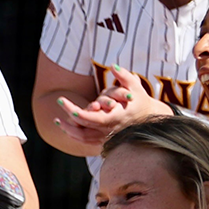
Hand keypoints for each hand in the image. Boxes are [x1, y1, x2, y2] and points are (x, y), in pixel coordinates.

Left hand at [52, 65, 170, 146]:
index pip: (94, 119)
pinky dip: (76, 135)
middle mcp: (111, 131)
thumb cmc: (141, 101)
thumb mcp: (136, 87)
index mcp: (118, 118)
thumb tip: (112, 66)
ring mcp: (108, 138)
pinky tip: (67, 127)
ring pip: (84, 138)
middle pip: (84, 130)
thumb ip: (124, 76)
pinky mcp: (106, 141)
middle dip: (69, 120)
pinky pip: (87, 141)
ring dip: (69, 130)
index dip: (80, 114)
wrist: (150, 120)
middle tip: (59, 103)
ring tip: (57, 120)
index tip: (68, 106)